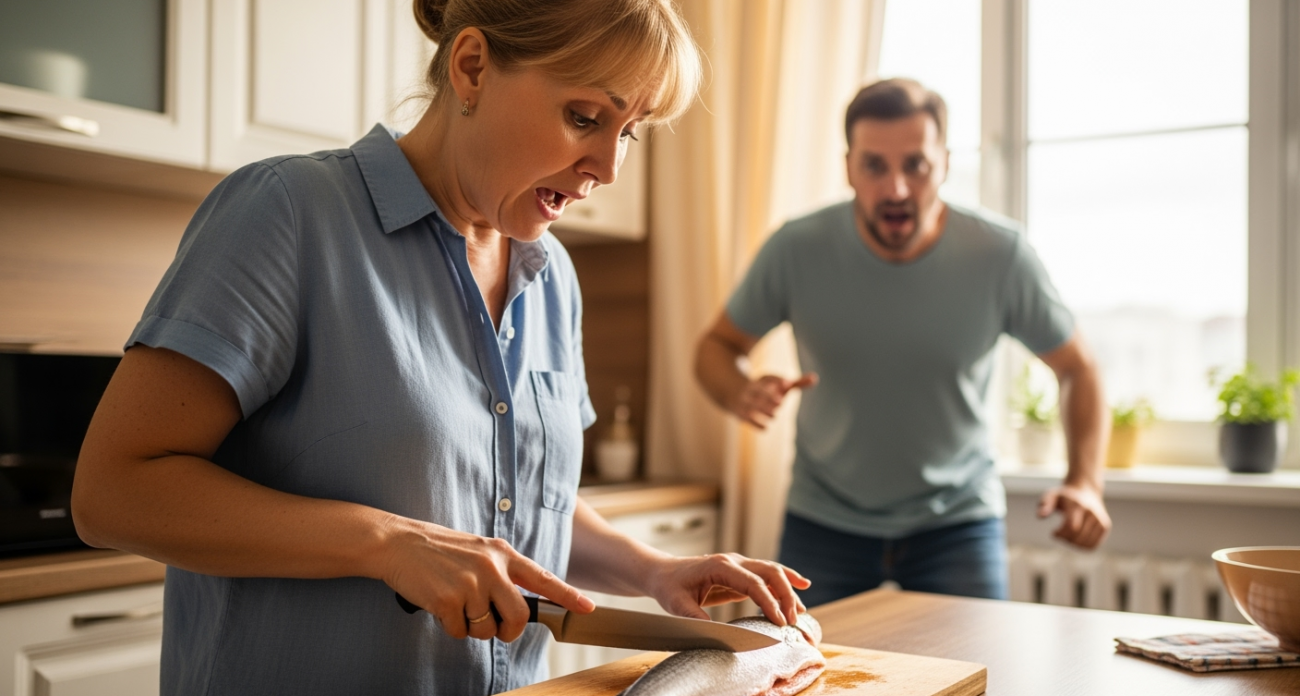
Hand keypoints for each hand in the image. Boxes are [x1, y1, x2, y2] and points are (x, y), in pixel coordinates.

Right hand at [378, 518, 592, 642]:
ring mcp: (470, 583)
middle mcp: (491, 567)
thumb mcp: (478, 550)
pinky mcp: (448, 599)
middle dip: (509, 631)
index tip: (587, 607)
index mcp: (502, 553)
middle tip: (496, 628)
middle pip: (518, 615)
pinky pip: (459, 631)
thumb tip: (520, 601)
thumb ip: (501, 571)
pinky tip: (439, 605)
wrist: (398, 543)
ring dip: (472, 627)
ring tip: (456, 604)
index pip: (542, 577)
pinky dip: (449, 627)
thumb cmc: (439, 550)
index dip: (567, 595)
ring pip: (487, 628)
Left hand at [641, 552, 809, 625]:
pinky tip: (802, 585)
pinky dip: (785, 580)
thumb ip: (695, 617)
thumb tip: (716, 632)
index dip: (769, 602)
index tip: (780, 622)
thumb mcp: (677, 605)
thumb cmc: (669, 587)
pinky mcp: (740, 572)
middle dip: (785, 595)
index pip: (753, 583)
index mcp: (719, 566)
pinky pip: (766, 575)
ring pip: (772, 571)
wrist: (662, 573)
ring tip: (801, 611)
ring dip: (788, 589)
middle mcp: (733, 561)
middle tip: (793, 620)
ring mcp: (738, 564)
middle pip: (769, 572)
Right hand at [729, 373, 817, 429]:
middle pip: (760, 392)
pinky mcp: (742, 414)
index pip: (770, 378)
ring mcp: (746, 402)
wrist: (734, 393)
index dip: (778, 381)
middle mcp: (753, 390)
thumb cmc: (765, 390)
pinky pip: (749, 419)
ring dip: (765, 411)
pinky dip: (758, 424)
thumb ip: (797, 383)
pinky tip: (765, 427)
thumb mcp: (778, 385)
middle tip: (780, 402)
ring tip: (773, 415)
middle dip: (769, 397)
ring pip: (754, 406)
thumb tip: (815, 378)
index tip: (788, 383)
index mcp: (763, 380)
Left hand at [1037, 483, 1110, 548]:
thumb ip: (1044, 504)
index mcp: (1078, 505)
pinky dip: (1082, 546)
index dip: (1061, 534)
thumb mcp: (1051, 496)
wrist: (1085, 491)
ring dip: (1073, 544)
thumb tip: (1040, 516)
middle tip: (1059, 534)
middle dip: (1065, 539)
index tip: (1053, 532)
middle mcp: (1091, 512)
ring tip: (1068, 535)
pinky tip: (1076, 538)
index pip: (1071, 527)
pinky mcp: (1105, 526)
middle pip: (1077, 536)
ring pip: (1085, 543)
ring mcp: (1100, 519)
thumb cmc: (1064, 496)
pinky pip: (1093, 546)